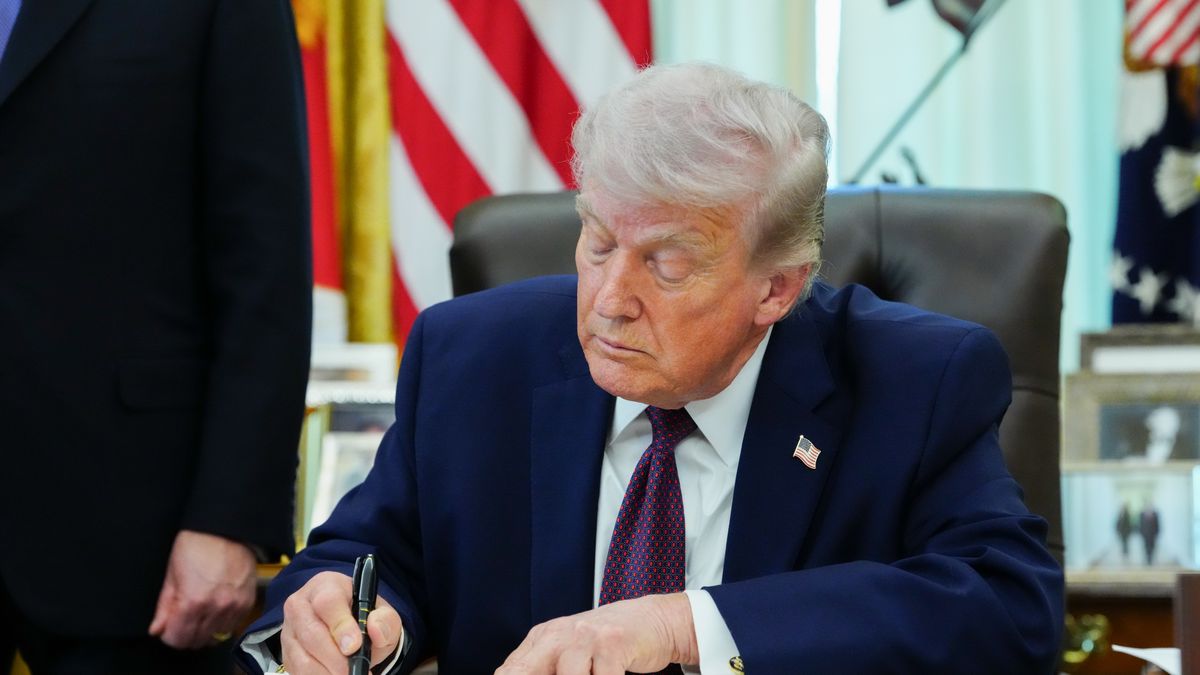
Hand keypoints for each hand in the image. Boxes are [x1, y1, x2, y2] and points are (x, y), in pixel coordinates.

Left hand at [148, 529, 256, 648]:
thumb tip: (157, 630)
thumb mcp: (172, 575)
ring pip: (216, 637)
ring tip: (201, 614)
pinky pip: (233, 626)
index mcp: (193, 602)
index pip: (179, 639)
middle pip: (197, 641)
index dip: (170, 636)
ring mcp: (234, 606)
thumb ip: (164, 607)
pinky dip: (223, 624)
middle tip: (184, 620)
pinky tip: (216, 609)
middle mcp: (216, 608)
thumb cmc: (196, 546)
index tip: (169, 628)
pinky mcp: (247, 602)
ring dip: (206, 630)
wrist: (225, 529)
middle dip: (186, 634)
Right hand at [280, 570, 403, 673]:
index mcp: (326, 586)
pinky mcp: (286, 653)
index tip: (354, 647)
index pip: (328, 602)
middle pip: (312, 634)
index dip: (341, 626)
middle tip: (354, 671)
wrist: (347, 627)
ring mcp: (290, 630)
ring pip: (302, 658)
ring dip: (327, 673)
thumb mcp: (381, 614)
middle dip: (336, 659)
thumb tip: (376, 629)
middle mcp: (301, 605)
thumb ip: (385, 620)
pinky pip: (297, 671)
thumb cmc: (362, 616)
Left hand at [496, 593, 697, 673]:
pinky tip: (615, 674)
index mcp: (542, 639)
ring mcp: (584, 637)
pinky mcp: (611, 644)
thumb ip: (545, 667)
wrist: (652, 619)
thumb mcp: (569, 651)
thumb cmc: (607, 642)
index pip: (508, 674)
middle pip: (525, 674)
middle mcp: (558, 635)